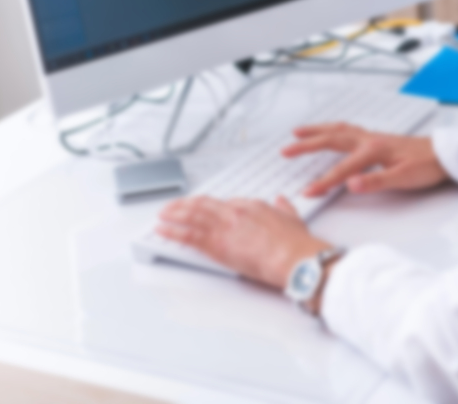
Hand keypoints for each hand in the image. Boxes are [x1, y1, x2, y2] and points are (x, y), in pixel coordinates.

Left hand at [156, 196, 330, 288]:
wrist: (293, 257)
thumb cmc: (295, 244)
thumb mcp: (293, 218)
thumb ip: (284, 207)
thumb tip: (281, 200)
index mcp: (252, 205)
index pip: (226, 202)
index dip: (211, 206)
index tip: (204, 209)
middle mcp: (235, 213)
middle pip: (203, 205)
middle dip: (185, 205)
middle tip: (173, 207)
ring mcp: (224, 228)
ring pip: (191, 216)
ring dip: (173, 214)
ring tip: (162, 215)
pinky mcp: (217, 245)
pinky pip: (188, 236)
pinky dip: (172, 232)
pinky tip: (162, 230)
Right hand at [282, 123, 448, 196]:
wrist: (446, 155)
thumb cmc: (427, 167)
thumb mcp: (404, 179)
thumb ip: (376, 182)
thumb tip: (352, 184)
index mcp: (373, 151)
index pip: (342, 169)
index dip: (323, 182)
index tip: (307, 192)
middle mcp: (369, 140)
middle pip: (331, 139)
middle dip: (306, 145)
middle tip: (285, 150)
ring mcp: (372, 137)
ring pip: (338, 130)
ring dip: (316, 131)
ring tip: (298, 133)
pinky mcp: (376, 138)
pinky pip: (347, 129)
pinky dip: (332, 129)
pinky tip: (329, 132)